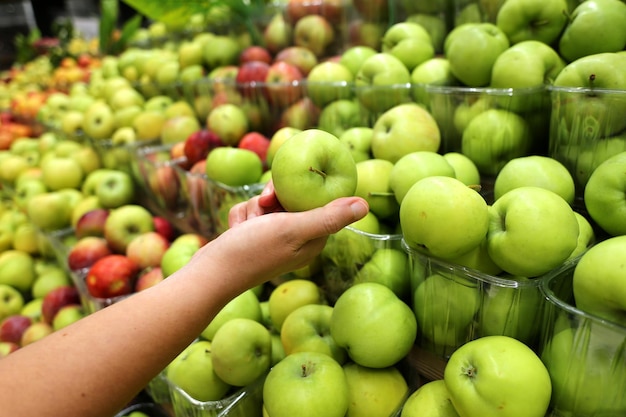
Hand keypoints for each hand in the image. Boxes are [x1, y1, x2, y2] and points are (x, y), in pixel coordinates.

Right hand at [206, 184, 368, 287]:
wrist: (210, 274)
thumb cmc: (253, 251)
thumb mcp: (294, 229)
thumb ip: (328, 217)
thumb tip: (365, 204)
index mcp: (313, 239)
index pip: (316, 200)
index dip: (300, 189)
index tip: (281, 192)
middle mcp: (296, 240)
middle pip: (291, 199)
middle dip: (272, 199)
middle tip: (264, 206)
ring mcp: (274, 239)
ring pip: (268, 202)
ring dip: (253, 208)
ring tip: (246, 226)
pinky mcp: (254, 237)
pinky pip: (251, 211)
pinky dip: (241, 217)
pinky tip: (236, 231)